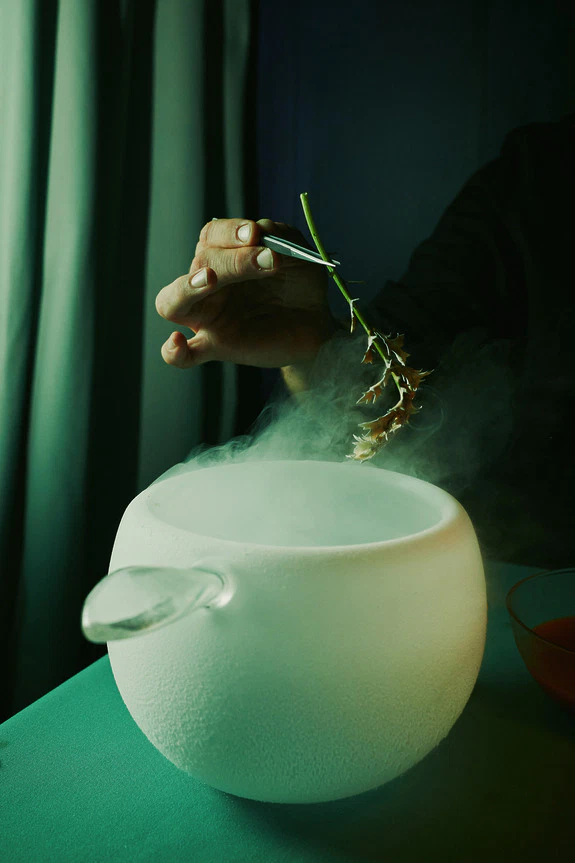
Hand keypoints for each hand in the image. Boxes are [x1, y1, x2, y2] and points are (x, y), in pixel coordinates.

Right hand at [155, 218, 340, 368]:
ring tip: (210, 279)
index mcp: (223, 257)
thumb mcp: (294, 250)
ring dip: (187, 287)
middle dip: (232, 259)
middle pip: (198, 264)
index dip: (230, 231)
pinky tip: (177, 342)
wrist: (315, 321)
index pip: (211, 236)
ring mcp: (208, 318)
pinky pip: (183, 356)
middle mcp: (208, 285)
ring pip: (171, 302)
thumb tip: (255, 231)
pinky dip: (174, 352)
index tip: (255, 234)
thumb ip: (275, 234)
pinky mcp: (217, 347)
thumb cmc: (299, 284)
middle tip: (268, 260)